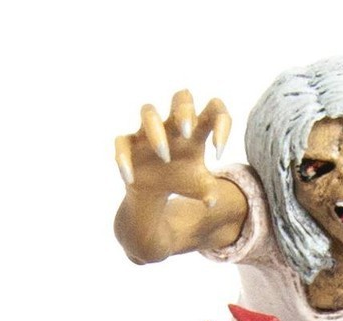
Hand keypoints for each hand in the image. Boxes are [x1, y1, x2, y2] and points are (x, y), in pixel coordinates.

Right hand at [114, 91, 238, 261]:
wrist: (156, 191)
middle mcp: (173, 125)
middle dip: (184, 111)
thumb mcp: (200, 187)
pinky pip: (121, 142)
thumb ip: (209, 190)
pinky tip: (130, 178)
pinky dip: (123, 159)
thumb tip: (210, 202)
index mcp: (196, 130)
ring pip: (148, 111)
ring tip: (164, 157)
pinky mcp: (129, 145)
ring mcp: (149, 132)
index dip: (221, 122)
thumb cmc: (181, 179)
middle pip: (181, 97)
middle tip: (187, 135)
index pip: (214, 109)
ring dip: (156, 131)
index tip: (218, 151)